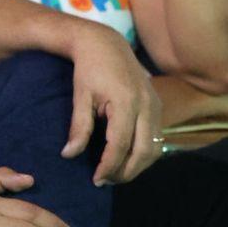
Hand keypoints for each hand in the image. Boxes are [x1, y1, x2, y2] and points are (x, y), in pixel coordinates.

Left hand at [61, 23, 161, 183]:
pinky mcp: (159, 107)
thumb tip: (69, 155)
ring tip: (115, 174)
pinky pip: (157, 138)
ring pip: (155, 148)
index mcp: (125, 102)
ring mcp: (156, 106)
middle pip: (144, 151)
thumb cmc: (89, 70)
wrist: (106, 44)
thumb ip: (78, 127)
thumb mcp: (80, 96)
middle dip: (126, 172)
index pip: (120, 144)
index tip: (96, 180)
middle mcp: (147, 106)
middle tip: (106, 182)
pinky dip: (144, 154)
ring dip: (138, 166)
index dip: (109, 165)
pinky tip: (126, 159)